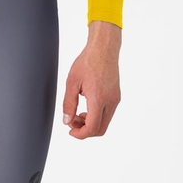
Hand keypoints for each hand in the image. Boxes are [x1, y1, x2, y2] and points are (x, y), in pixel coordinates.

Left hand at [62, 20, 121, 138]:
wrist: (103, 48)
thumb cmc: (87, 61)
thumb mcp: (72, 82)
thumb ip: (68, 103)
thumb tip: (66, 121)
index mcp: (99, 99)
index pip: (92, 128)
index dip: (80, 134)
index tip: (70, 130)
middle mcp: (110, 102)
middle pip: (100, 129)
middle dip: (85, 130)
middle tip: (72, 121)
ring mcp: (115, 99)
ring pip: (105, 122)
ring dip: (91, 123)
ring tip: (78, 113)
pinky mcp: (116, 96)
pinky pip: (108, 113)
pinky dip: (97, 115)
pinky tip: (87, 105)